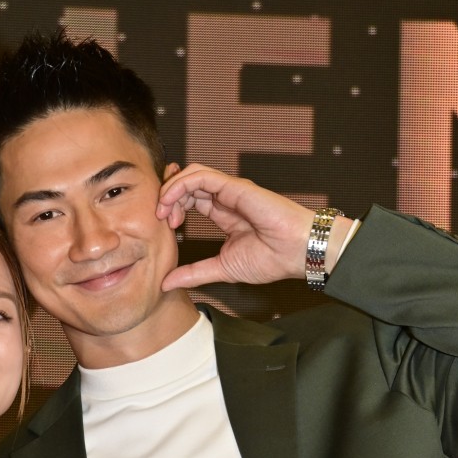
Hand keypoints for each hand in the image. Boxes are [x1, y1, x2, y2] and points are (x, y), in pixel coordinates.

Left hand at [156, 164, 351, 291]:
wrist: (297, 254)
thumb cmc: (271, 259)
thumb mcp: (221, 269)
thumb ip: (194, 273)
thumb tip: (166, 282)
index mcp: (224, 212)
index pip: (190, 198)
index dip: (172, 206)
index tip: (165, 226)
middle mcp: (226, 197)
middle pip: (187, 182)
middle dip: (167, 196)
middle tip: (160, 218)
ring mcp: (230, 189)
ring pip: (191, 174)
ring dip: (171, 189)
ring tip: (164, 210)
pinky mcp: (235, 186)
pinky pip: (201, 176)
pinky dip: (181, 185)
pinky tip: (172, 202)